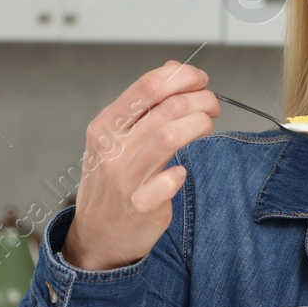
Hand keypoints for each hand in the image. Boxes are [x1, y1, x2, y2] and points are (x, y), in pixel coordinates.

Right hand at [61, 61, 219, 270]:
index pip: (147, 86)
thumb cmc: (110, 184)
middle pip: (166, 108)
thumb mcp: (114, 138)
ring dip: (199, 125)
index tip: (200, 80)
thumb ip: (142, 105)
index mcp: (105, 126)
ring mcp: (124, 178)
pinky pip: (169, 181)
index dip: (182, 77)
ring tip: (207, 125)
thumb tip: (171, 69)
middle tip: (212, 105)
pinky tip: (182, 172)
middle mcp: (112, 149)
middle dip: (200, 100)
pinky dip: (180, 173)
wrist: (95, 236)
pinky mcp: (140, 205)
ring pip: (169, 137)